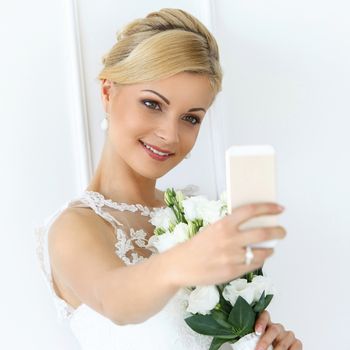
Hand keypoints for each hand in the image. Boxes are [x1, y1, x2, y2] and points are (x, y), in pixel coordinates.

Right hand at [168, 202, 285, 287]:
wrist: (180, 266)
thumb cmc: (195, 246)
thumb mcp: (212, 229)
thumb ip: (230, 227)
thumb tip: (253, 224)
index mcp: (223, 224)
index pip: (251, 211)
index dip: (268, 208)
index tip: (279, 208)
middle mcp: (229, 239)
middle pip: (263, 233)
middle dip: (278, 231)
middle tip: (282, 231)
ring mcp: (232, 257)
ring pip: (262, 251)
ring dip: (270, 248)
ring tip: (271, 247)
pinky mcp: (232, 272)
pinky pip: (254, 265)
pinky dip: (260, 260)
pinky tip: (259, 257)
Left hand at [254, 310, 302, 349]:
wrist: (276, 349)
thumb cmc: (265, 346)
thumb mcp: (258, 342)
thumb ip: (253, 340)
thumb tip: (247, 343)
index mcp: (267, 325)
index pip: (264, 316)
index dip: (261, 322)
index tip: (257, 331)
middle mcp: (278, 328)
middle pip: (273, 329)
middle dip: (265, 341)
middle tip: (259, 349)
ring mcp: (288, 335)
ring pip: (283, 341)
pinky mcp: (297, 343)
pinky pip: (295, 347)